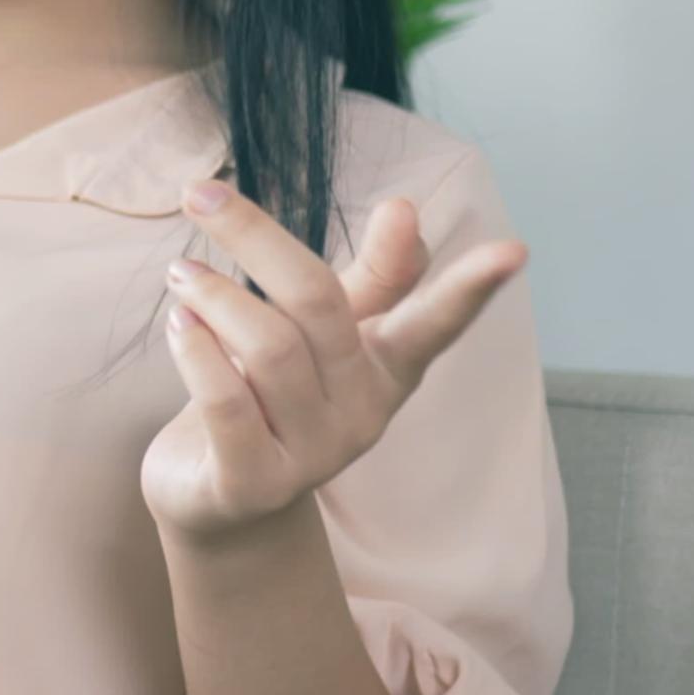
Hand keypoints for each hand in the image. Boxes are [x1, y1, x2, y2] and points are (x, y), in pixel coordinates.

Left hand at [140, 178, 526, 546]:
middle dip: (255, 239)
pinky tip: (178, 325)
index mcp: (387, 369)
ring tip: (183, 272)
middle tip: (199, 195)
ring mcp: (312, 457)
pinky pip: (226, 402)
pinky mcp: (253, 485)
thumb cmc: (272, 395)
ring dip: (215, 297)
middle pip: (317, 303)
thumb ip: (371, 276)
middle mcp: (362, 415)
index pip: (434, 324)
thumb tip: (408, 205)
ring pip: (268, 349)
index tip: (515, 249)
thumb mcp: (325, 332)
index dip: (470, 290)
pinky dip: (196, 352)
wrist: (218, 499)